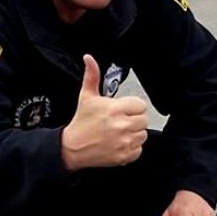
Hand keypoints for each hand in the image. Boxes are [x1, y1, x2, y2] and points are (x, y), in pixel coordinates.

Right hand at [61, 54, 147, 170]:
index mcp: (114, 109)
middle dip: (133, 119)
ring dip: (134, 134)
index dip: (132, 107)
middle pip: (143, 120)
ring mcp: (123, 142)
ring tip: (119, 132)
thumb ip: (92, 76)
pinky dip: (131, 148)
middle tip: (120, 121)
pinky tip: (119, 143)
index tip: (124, 110)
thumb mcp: (86, 97)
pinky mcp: (124, 156)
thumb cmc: (81, 123)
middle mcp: (121, 125)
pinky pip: (138, 150)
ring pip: (143, 135)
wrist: (72, 148)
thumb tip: (89, 59)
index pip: (140, 105)